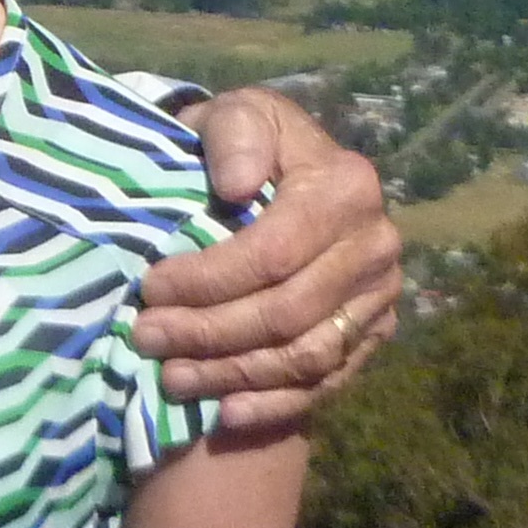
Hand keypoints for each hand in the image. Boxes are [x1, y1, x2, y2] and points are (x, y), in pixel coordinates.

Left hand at [130, 85, 402, 436]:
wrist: (282, 173)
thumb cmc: (245, 144)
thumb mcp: (235, 115)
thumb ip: (233, 135)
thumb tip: (237, 186)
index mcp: (348, 187)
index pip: (272, 253)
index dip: (207, 279)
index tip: (148, 289)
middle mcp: (377, 245)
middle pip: (287, 312)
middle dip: (208, 333)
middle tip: (146, 339)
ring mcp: (380, 296)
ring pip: (306, 356)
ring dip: (233, 376)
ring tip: (172, 377)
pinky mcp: (375, 334)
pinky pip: (327, 384)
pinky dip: (275, 404)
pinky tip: (226, 413)